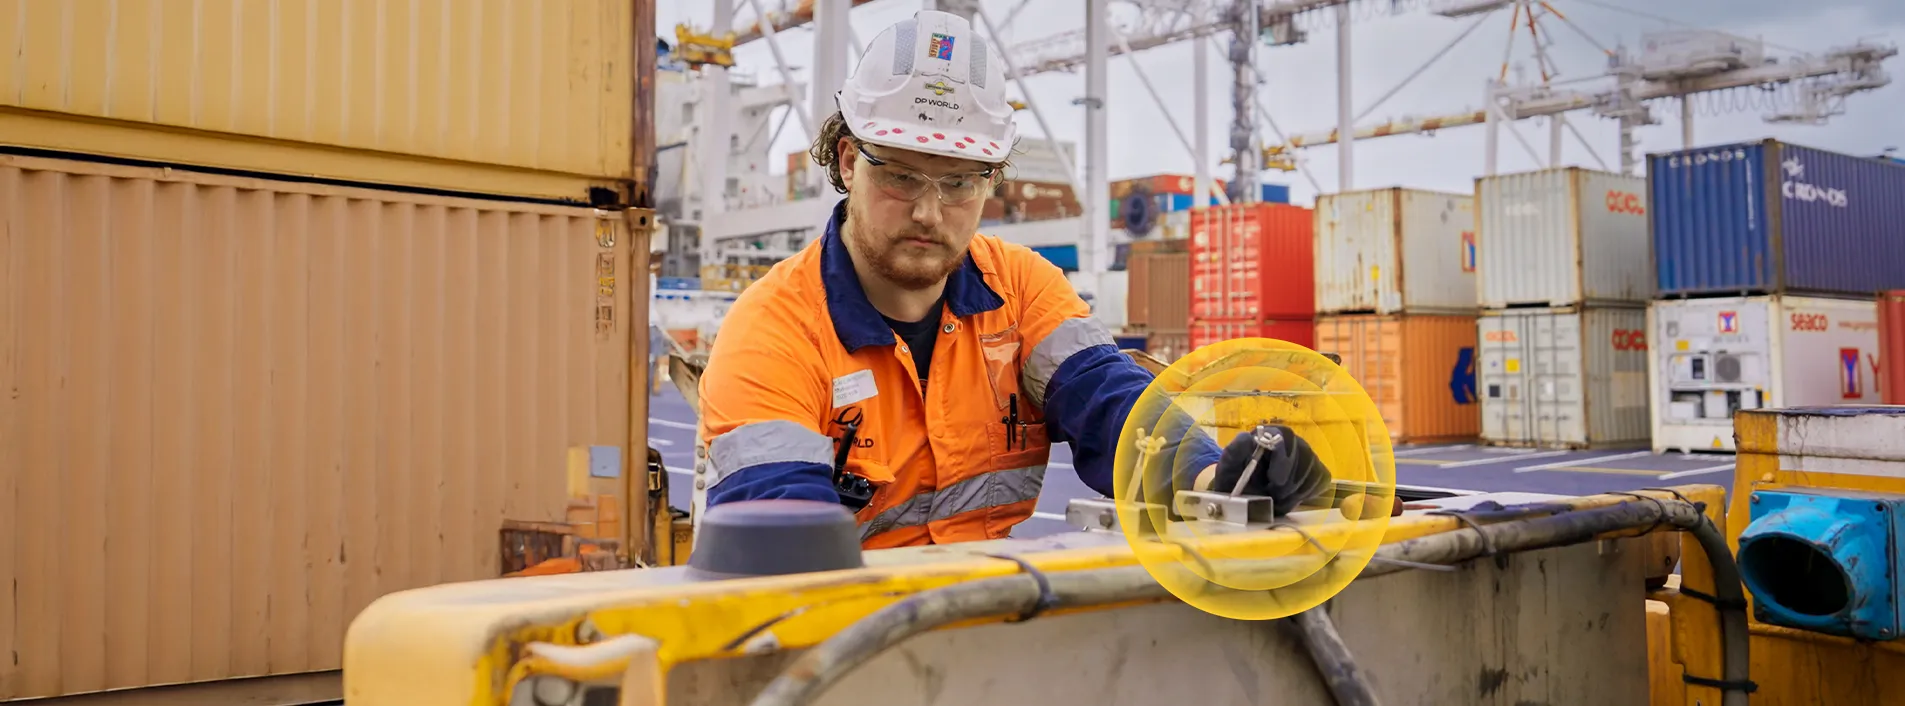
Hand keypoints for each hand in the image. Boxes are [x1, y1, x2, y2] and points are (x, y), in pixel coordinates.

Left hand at [1208, 425, 1332, 516]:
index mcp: (1270, 433)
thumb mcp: (1228, 464)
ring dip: (1296, 491)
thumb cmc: (1235, 477)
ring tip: (1277, 498)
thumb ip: (1236, 449)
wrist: (1242, 493)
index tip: (1274, 481)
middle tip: (1273, 495)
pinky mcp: (1315, 471)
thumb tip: (1250, 437)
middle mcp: (1292, 441)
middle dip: (1290, 482)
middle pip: (1305, 456)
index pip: (1286, 438)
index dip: (1284, 462)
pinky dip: (1308, 493)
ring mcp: (1307, 456)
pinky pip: (1321, 480)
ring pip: (1314, 471)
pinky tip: (1292, 497)